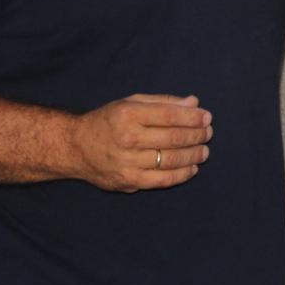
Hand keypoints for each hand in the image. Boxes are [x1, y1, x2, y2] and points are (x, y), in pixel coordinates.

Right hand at [69, 94, 211, 192]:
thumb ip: (163, 102)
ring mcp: (128, 162)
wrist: (76, 148)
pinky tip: (192, 168)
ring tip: (204, 151)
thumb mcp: (131, 103)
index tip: (207, 117)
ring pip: (171, 160)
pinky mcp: (128, 181)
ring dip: (193, 155)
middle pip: (173, 138)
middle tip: (208, 133)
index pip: (170, 115)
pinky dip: (181, 174)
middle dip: (197, 136)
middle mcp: (128, 138)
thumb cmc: (107, 121)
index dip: (192, 117)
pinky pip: (162, 180)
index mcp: (128, 114)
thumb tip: (194, 103)